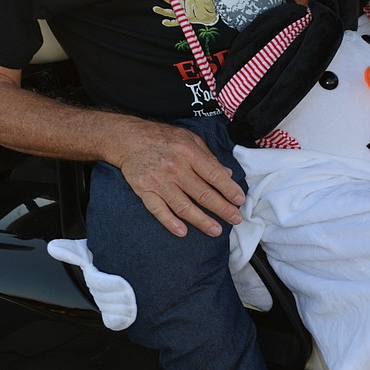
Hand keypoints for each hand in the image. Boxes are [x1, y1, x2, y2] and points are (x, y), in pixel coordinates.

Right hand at [110, 120, 245, 238]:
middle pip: (202, 194)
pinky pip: (158, 210)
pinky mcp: (144, 190)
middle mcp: (175, 168)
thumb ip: (209, 157)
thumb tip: (227, 174)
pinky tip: (183, 231)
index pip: (214, 175)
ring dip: (201, 220)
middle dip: (222, 209)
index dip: (229, 189)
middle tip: (235, 219)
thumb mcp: (190, 139)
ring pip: (183, 206)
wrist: (129, 139)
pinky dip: (170, 222)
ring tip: (216, 230)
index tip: (240, 200)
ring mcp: (159, 181)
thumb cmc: (163, 138)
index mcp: (189, 152)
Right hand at [153, 0, 215, 25]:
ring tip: (155, 8)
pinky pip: (176, 22)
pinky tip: (165, 22)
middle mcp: (184, 4)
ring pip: (171, 11)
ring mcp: (183, 12)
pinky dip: (170, 22)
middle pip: (172, 0)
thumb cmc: (208, 6)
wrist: (210, 16)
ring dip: (163, 10)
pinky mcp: (184, 19)